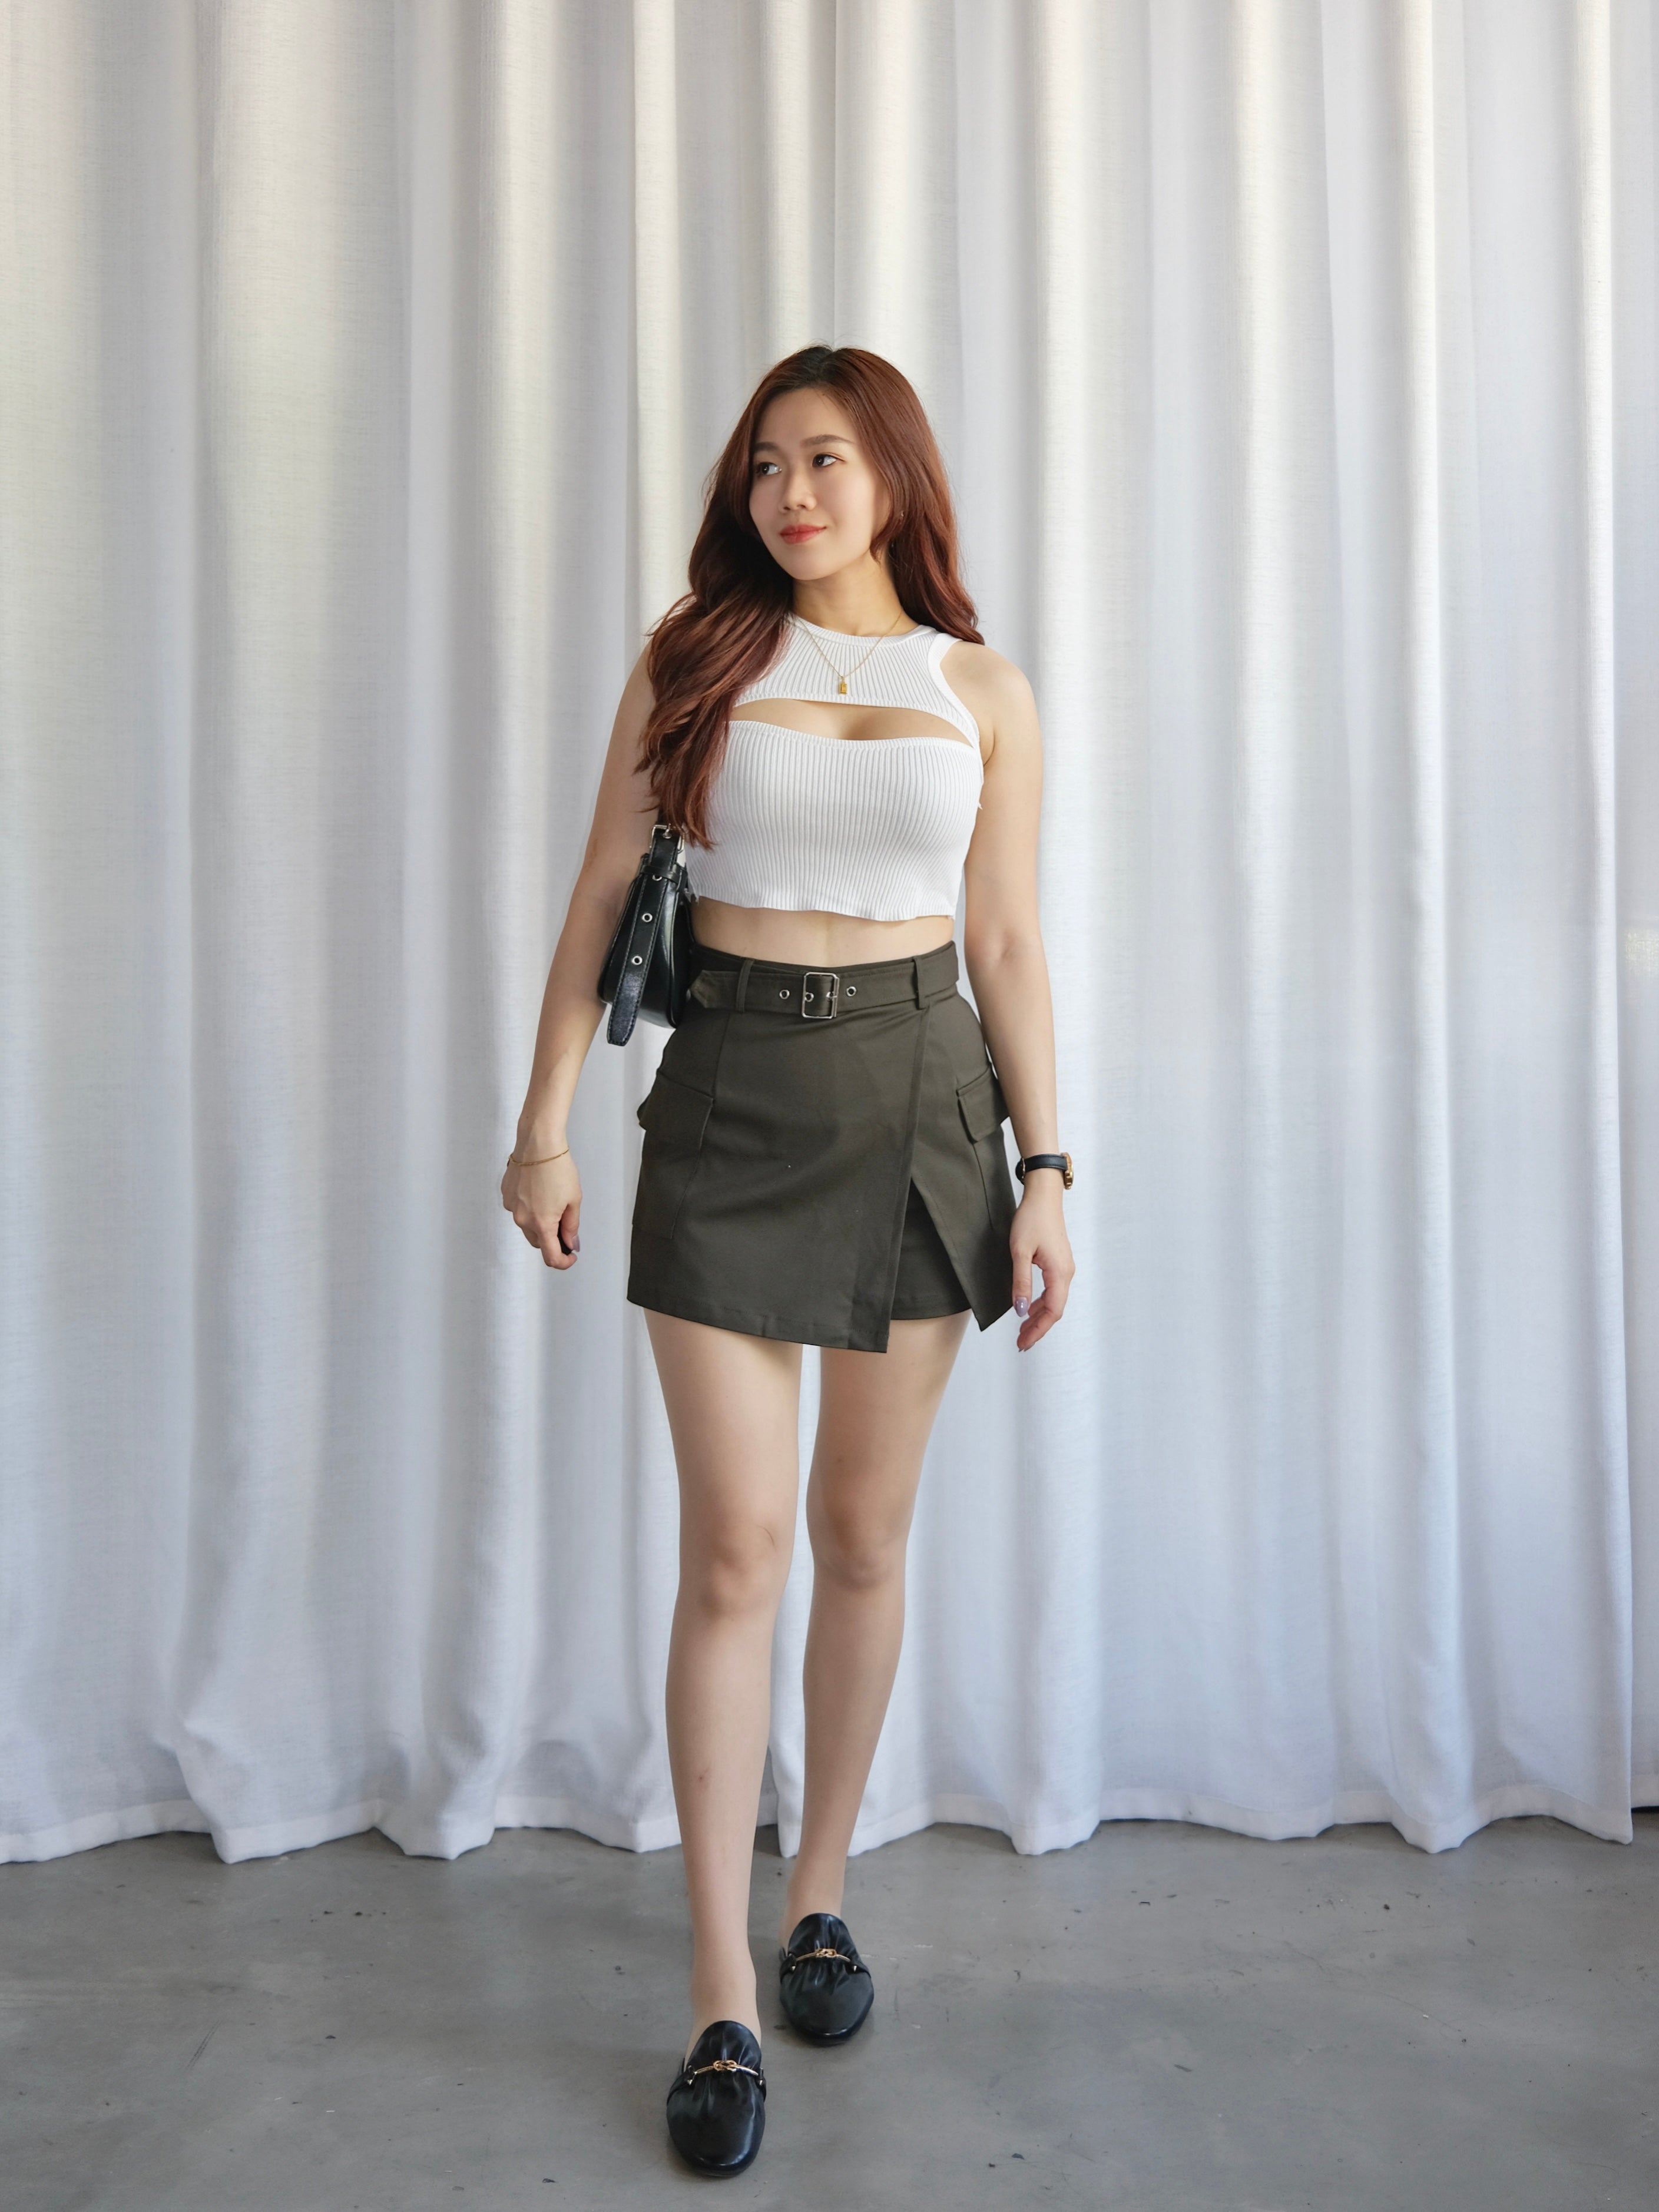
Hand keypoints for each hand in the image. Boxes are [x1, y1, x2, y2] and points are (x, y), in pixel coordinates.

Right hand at [501, 1150, 581, 1269]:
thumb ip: (571, 1226)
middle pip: (538, 1242)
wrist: (538, 1143)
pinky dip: (529, 1208)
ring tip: (551, 1201)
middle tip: (565, 1224)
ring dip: (539, 1223)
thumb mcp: (574, 1199)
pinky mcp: (506, 1195)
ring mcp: (511, 1207)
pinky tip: (538, 1192)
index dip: (563, 1262)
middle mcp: (523, 1219)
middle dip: (552, 1239)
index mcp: (542, 1223)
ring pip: (527, 1226)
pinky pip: (519, 1210)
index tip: (571, 1257)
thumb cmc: (558, 1168)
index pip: (550, 1256)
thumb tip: (571, 1243)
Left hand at [1010, 1179, 1072, 1350]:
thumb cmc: (1032, 1220)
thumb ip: (1021, 1282)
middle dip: (1038, 1328)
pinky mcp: (1059, 1263)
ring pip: (1054, 1301)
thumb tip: (1020, 1310)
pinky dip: (1041, 1303)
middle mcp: (1066, 1273)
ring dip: (1039, 1317)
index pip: (1052, 1311)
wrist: (1043, 1197)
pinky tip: (1029, 1307)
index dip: (1038, 1330)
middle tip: (1021, 1343)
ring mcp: (1064, 1268)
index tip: (1023, 1342)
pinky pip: (1053, 1290)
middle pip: (1055, 1310)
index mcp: (1060, 1273)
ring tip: (1022, 1330)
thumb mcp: (1019, 1252)